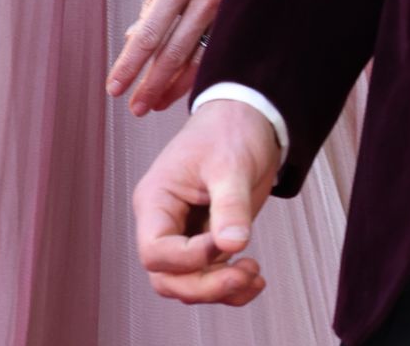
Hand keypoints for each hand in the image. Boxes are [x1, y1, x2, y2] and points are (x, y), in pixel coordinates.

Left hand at [107, 0, 243, 114]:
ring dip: (176, 85)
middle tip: (135, 109)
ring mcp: (230, 4)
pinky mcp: (247, 11)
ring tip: (156, 104)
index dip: (131, 63)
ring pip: (201, 57)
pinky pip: (221, 49)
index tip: (115, 88)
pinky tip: (189, 85)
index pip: (151, 31)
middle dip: (152, 84)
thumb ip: (155, 1)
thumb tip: (133, 38)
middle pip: (174, 51)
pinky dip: (202, 70)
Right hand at [135, 100, 278, 305]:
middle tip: (244, 272)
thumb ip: (230, 205)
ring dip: (219, 291)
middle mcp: (163, 222)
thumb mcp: (231, 164)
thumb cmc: (230, 131)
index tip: (224, 241)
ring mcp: (183, 235)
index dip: (189, 258)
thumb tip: (233, 245)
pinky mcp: (205, 242)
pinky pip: (208, 279)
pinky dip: (230, 289)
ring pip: (186, 285)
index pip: (155, 251)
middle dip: (205, 286)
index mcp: (156, 199)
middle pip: (167, 278)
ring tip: (253, 275)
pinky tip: (254, 279)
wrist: (249, 119)